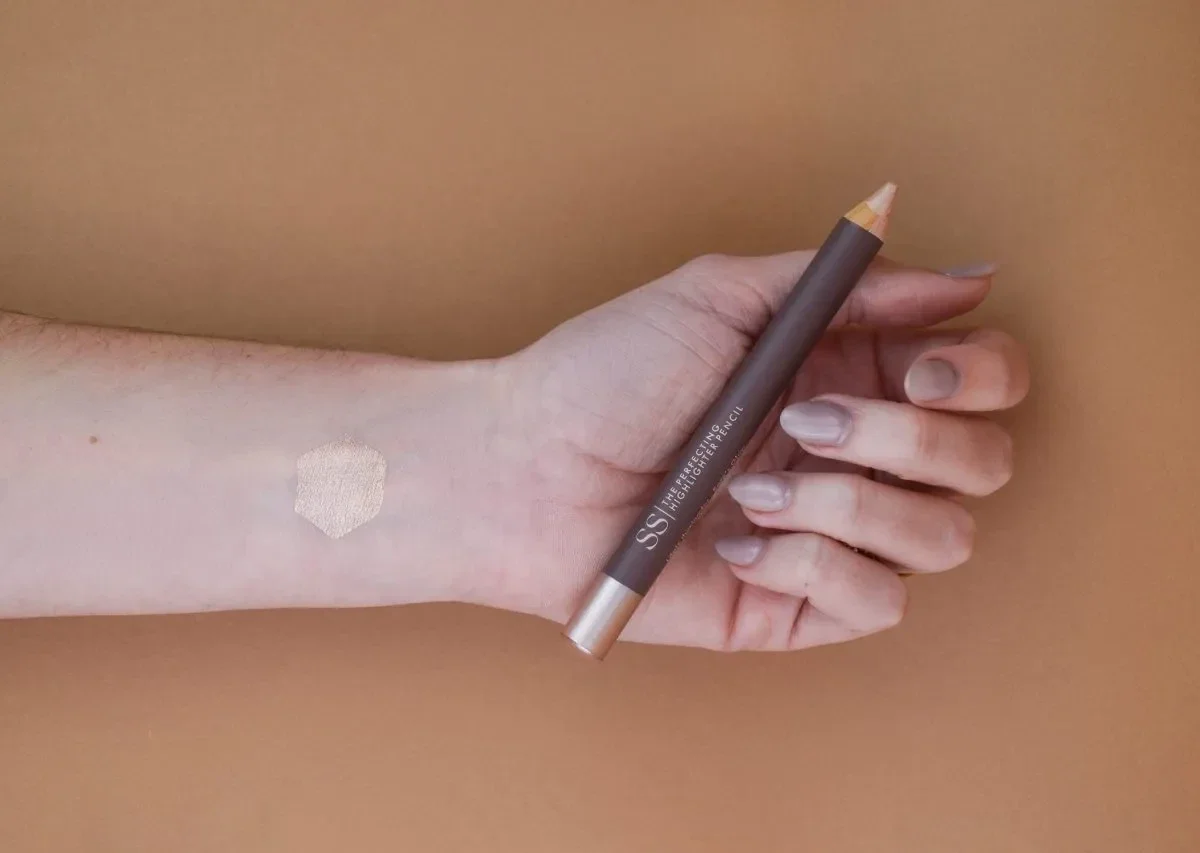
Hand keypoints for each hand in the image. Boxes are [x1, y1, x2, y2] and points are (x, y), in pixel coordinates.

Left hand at [478, 252, 1027, 651]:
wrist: (524, 469)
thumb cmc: (604, 374)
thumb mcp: (719, 295)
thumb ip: (844, 285)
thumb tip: (972, 276)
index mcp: (848, 375)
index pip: (983, 380)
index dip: (982, 374)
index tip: (922, 368)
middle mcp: (854, 455)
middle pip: (983, 464)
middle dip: (913, 440)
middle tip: (806, 420)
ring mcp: (832, 533)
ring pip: (943, 539)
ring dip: (851, 504)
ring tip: (749, 486)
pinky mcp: (798, 604)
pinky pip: (877, 602)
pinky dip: (814, 563)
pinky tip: (737, 539)